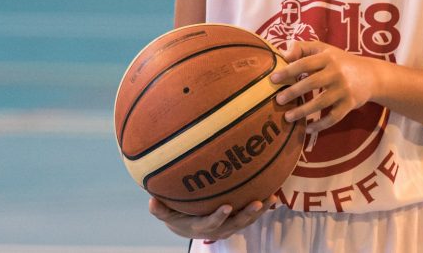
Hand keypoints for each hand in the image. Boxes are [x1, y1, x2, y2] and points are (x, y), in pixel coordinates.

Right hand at [148, 196, 276, 240]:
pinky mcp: (236, 220)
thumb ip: (158, 209)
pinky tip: (272, 193)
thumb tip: (151, 200)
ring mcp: (229, 225)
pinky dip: (261, 207)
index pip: (211, 223)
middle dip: (246, 214)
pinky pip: (250, 215)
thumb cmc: (176, 216)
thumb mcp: (165, 214)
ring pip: (246, 220)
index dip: (219, 216)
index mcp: (201, 226)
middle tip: (257, 203)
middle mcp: (218, 228)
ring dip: (259, 211)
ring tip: (271, 198)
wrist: (188, 226)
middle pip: (235, 224)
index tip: (227, 206)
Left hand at [271, 40, 382, 132]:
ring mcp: (344, 90)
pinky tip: (307, 128)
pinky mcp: (349, 105)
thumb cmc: (340, 61)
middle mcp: (337, 73)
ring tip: (287, 117)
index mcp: (328, 57)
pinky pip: (333, 117)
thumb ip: (302, 48)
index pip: (305, 63)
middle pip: (311, 83)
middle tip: (277, 100)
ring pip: (321, 103)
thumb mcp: (324, 49)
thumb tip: (281, 54)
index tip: (273, 79)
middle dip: (293, 92)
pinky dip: (320, 125)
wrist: (371, 75)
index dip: (288, 71)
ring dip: (303, 111)